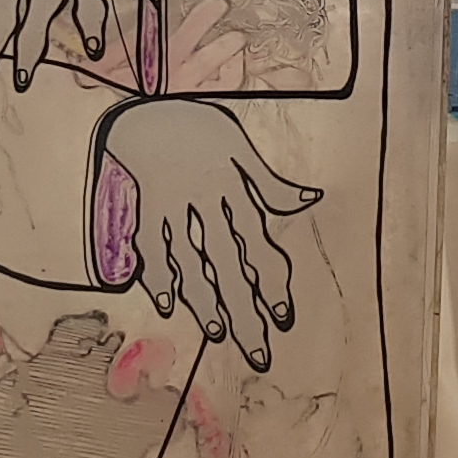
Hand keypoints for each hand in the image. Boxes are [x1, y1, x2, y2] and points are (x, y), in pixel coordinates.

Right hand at [101, 101, 322, 371]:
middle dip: (243, 308)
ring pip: (190, 259)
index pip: (259, 244)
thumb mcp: (240, 147)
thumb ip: (270, 183)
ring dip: (204, 298)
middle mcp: (206, 201)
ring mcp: (174, 206)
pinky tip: (169, 303)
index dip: (273, 282)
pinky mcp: (146, 207)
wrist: (146, 106)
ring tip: (218, 331)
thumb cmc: (198, 127)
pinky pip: (151, 245)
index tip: (283, 316)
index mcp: (234, 189)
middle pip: (228, 262)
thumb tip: (311, 199)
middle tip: (257, 350)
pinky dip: (158, 274)